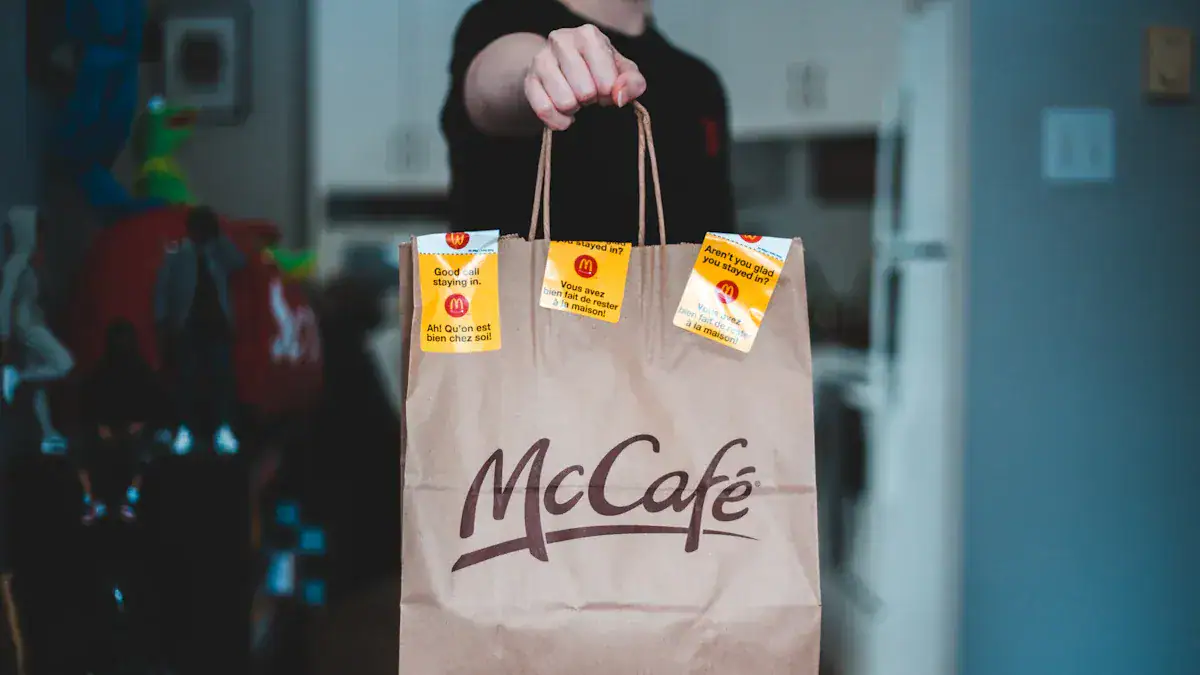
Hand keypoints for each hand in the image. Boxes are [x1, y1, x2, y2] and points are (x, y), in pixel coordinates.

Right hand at [525, 24, 646, 130]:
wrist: (562, 69)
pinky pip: (544, 111)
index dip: (609, 92)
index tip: (605, 87)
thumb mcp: (623, 72)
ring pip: (564, 102)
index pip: (607, 81)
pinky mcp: (528, 81)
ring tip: (575, 97)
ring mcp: (541, 60)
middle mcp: (561, 40)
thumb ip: (633, 83)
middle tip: (588, 92)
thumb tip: (619, 96)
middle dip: (590, 100)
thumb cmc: (598, 69)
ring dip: (574, 108)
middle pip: (585, 92)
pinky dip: (559, 121)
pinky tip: (564, 114)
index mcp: (588, 35)